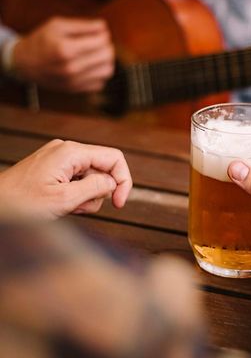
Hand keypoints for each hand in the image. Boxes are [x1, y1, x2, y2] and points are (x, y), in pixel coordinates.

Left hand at [0, 140, 131, 219]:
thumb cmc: (19, 203)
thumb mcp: (64, 199)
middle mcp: (67, 150)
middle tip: (80, 207)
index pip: (114, 159)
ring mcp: (60, 159)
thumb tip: (113, 182)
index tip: (119, 202)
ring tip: (67, 207)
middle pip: (103, 169)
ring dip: (86, 197)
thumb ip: (95, 188)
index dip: (123, 181)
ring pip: (92, 178)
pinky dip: (76, 195)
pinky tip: (61, 203)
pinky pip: (78, 180)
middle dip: (98, 192)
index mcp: (71, 152)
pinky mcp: (55, 168)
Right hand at [13, 17, 114, 92]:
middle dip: (107, 46)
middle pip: (107, 56)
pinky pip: (101, 83)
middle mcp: (71, 67)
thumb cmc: (42, 41)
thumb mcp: (57, 25)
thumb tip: (104, 27)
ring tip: (97, 54)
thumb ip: (82, 25)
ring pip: (107, 71)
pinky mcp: (77, 90)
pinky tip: (91, 66)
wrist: (26, 64)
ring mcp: (75, 81)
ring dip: (106, 61)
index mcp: (65, 48)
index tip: (98, 32)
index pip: (101, 41)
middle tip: (99, 43)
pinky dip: (99, 74)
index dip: (103, 34)